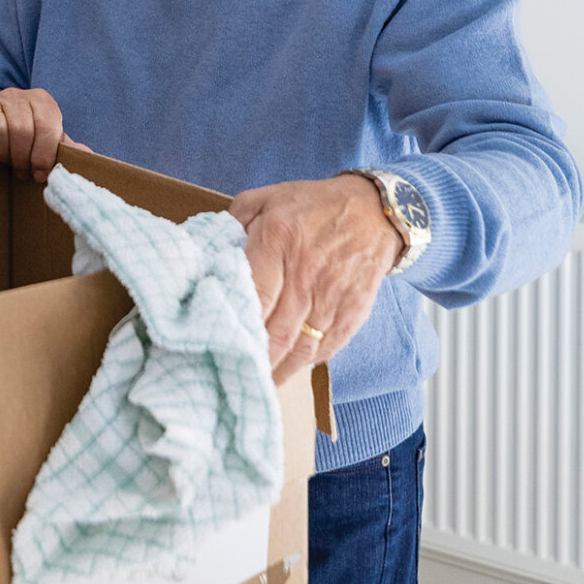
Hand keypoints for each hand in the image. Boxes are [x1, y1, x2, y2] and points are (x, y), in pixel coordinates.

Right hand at [0, 87, 89, 182]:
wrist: (0, 121)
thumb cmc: (30, 137)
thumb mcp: (50, 140)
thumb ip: (66, 147)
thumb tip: (87, 155)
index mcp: (43, 101)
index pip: (47, 126)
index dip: (44, 155)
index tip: (41, 174)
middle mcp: (19, 95)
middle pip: (23, 130)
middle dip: (23, 158)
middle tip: (24, 173)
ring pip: (0, 131)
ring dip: (5, 155)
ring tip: (9, 164)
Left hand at [228, 174, 403, 383]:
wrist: (374, 211)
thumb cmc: (313, 206)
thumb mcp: (267, 198)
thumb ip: (234, 221)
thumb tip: (209, 251)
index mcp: (277, 240)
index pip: (252, 295)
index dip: (234, 326)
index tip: (216, 345)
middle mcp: (304, 272)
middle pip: (275, 331)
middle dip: (253, 360)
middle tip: (231, 376)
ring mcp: (332, 295)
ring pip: (300, 348)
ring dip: (278, 371)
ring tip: (256, 385)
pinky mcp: (353, 312)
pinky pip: (327, 349)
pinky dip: (305, 364)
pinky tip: (288, 370)